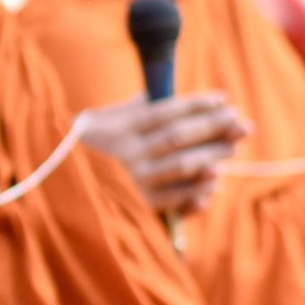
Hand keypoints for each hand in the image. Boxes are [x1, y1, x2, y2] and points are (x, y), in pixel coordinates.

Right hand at [79, 91, 249, 216]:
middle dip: (213, 128)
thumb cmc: (95, 143)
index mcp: (120, 127)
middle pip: (178, 137)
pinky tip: (213, 182)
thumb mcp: (113, 118)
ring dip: (212, 156)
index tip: (224, 98)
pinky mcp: (138, 205)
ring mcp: (132, 180)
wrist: (64, 181)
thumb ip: (145, 107)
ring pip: (181, 166)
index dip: (197, 104)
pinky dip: (197, 191)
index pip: (166, 112)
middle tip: (241, 123)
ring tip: (233, 147)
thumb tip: (189, 100)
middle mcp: (126, 153)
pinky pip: (175, 198)